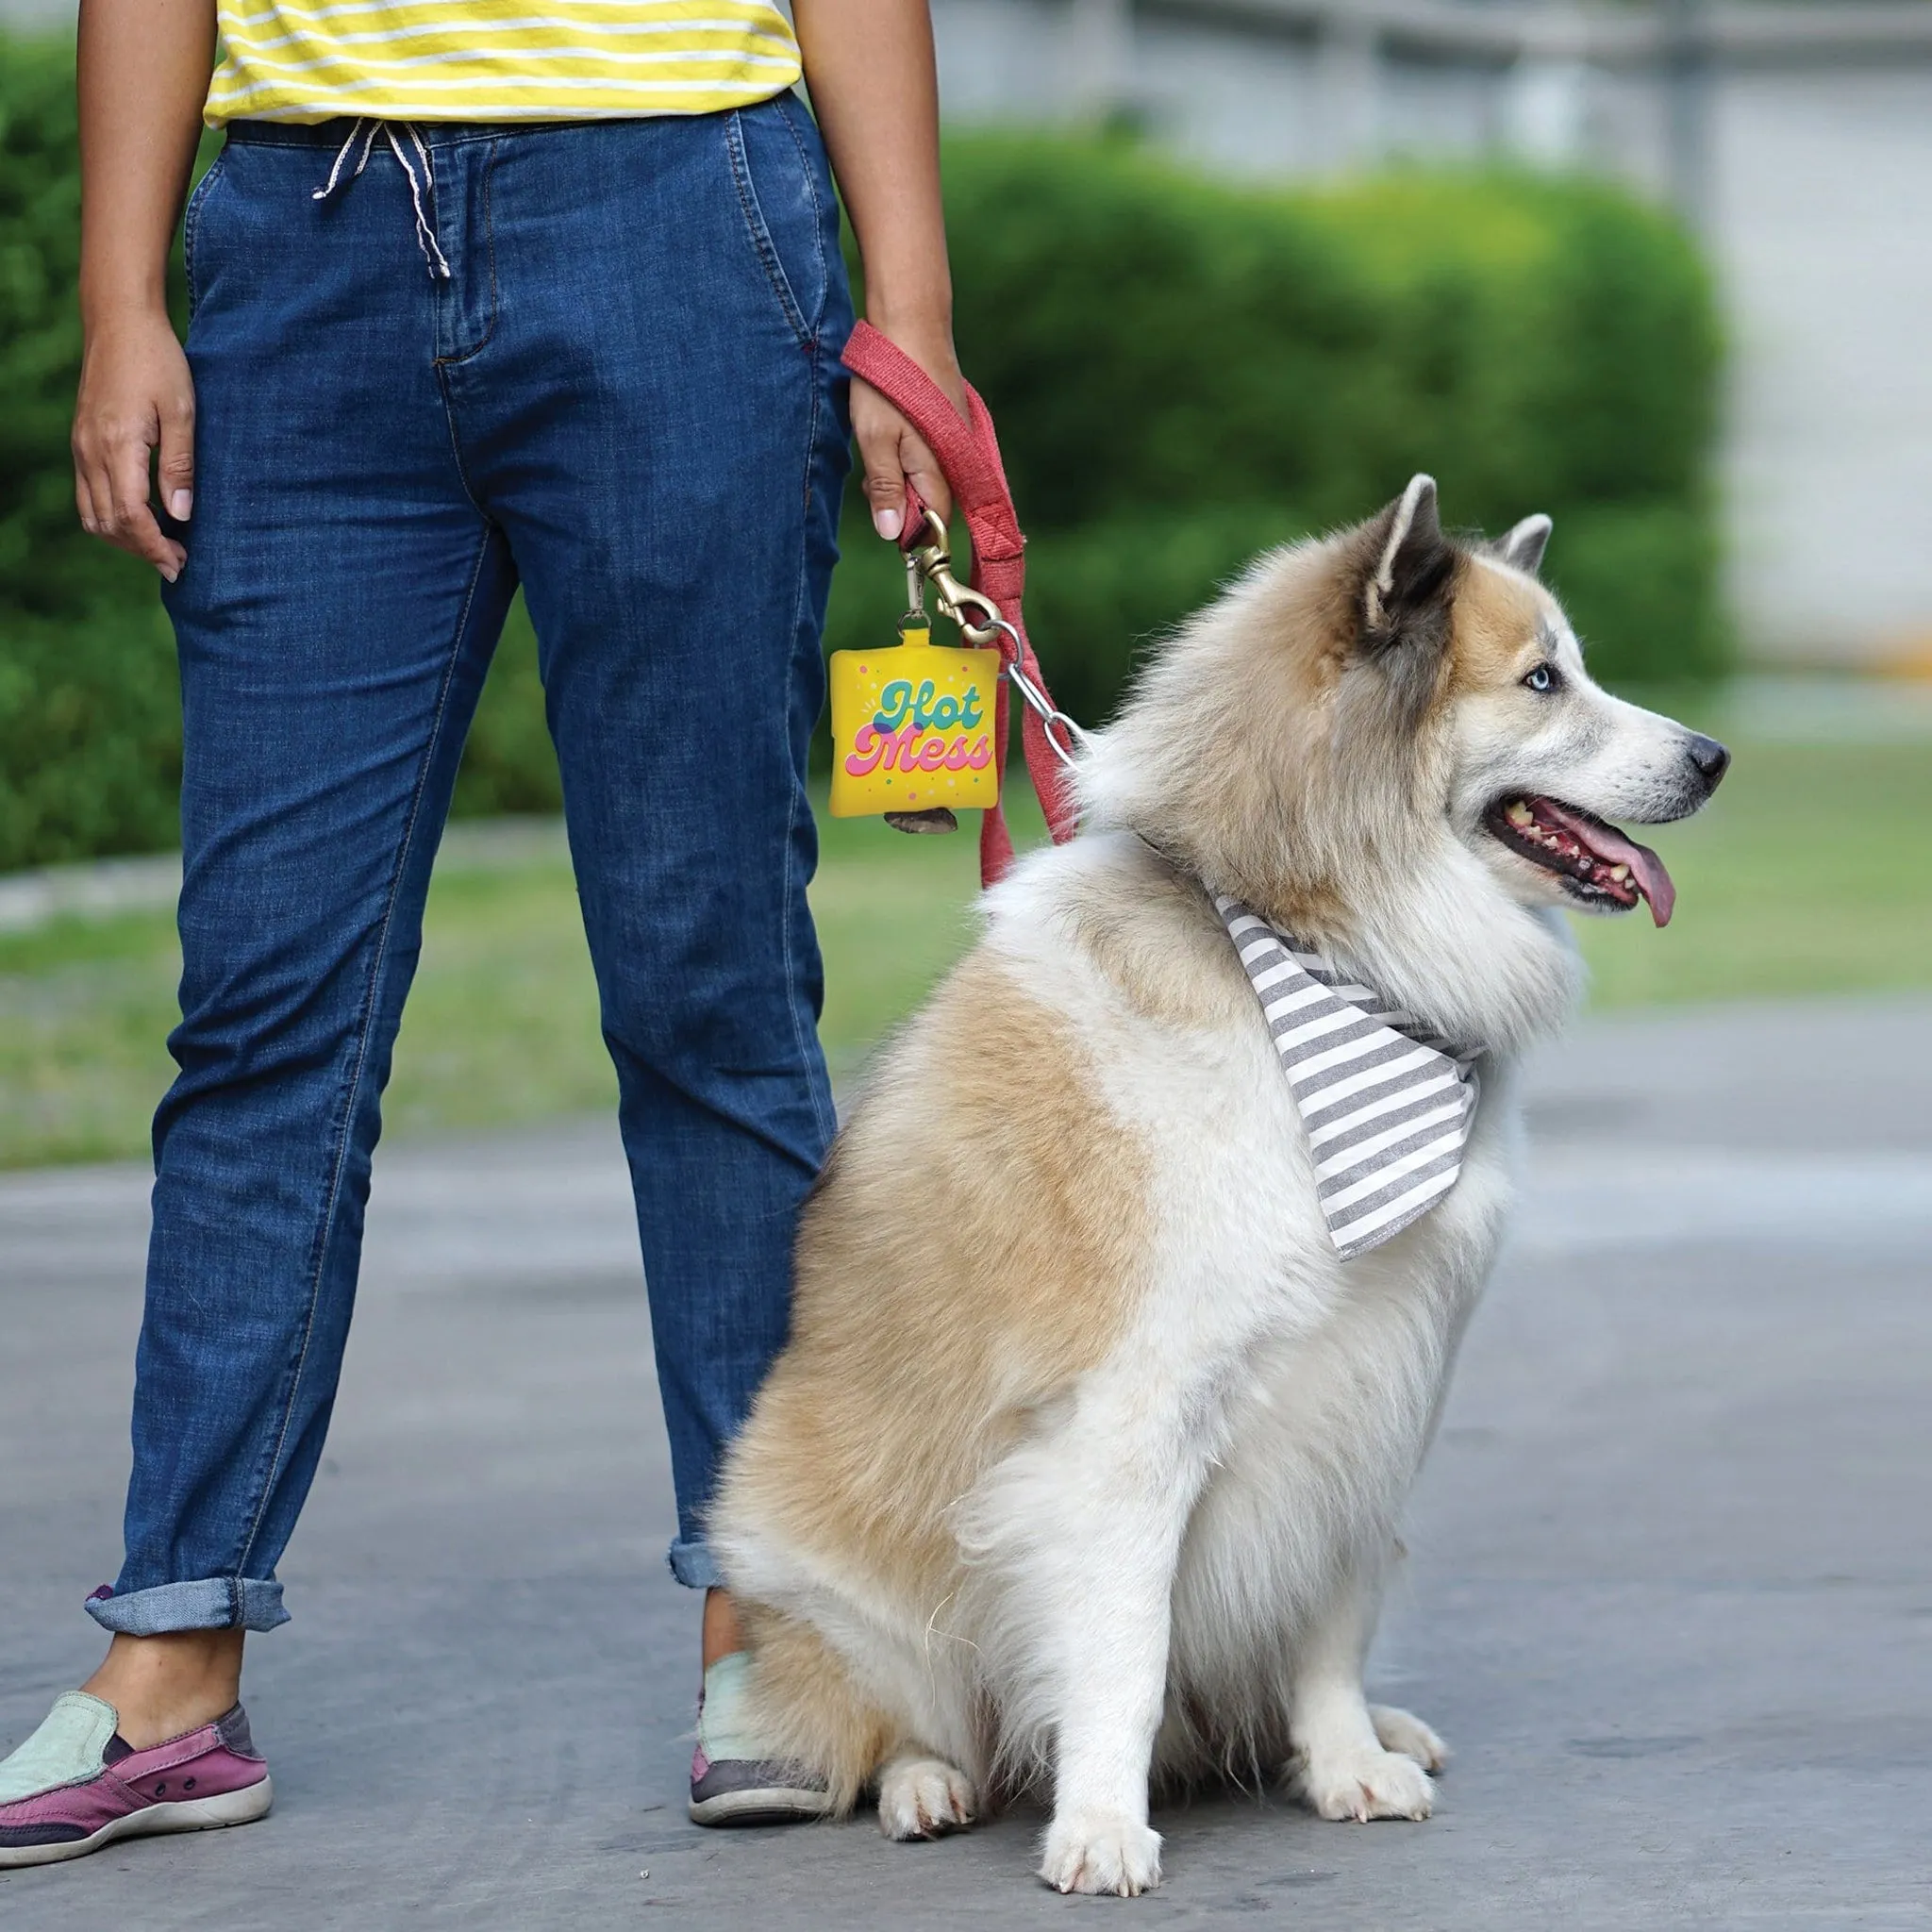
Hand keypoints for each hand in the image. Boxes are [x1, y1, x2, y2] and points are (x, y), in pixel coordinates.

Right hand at [72, 305, 195, 581]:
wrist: (119, 322)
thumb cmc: (158, 362)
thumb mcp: (182, 412)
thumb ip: (180, 466)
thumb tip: (180, 516)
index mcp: (117, 445)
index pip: (130, 515)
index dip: (154, 546)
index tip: (180, 564)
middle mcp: (90, 450)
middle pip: (108, 523)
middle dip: (142, 549)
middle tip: (178, 562)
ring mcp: (81, 447)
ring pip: (93, 514)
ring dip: (125, 538)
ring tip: (163, 546)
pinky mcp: (81, 442)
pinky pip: (87, 495)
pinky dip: (111, 517)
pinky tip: (143, 519)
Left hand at [850, 320, 967, 543]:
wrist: (913, 323)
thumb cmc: (891, 383)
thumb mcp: (875, 440)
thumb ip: (885, 489)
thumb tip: (892, 535)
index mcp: (941, 472)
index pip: (933, 524)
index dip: (907, 530)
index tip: (881, 516)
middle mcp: (958, 462)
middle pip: (931, 504)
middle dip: (899, 501)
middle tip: (869, 476)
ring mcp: (957, 442)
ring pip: (927, 479)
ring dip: (900, 476)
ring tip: (877, 446)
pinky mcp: (951, 426)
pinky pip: (930, 457)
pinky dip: (907, 455)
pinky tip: (890, 432)